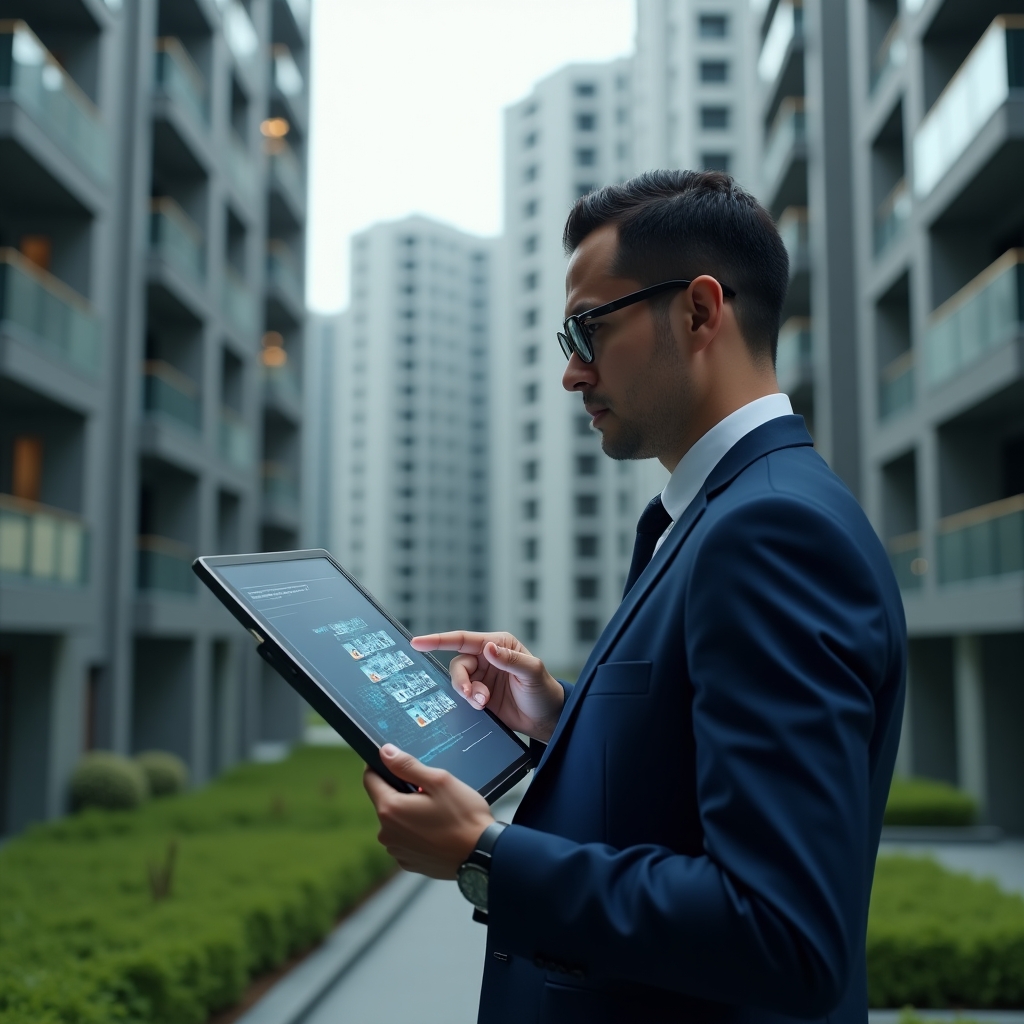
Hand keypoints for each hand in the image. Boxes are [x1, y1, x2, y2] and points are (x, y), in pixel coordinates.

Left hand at [363, 744, 494, 877]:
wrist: (482, 855)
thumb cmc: (463, 817)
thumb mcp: (438, 781)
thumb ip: (407, 766)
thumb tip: (385, 753)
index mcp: (390, 809)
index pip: (370, 780)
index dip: (380, 767)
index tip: (395, 763)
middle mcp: (387, 833)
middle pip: (385, 801)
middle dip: (402, 792)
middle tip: (429, 792)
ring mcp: (397, 850)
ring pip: (396, 821)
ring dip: (409, 813)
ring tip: (437, 813)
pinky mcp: (408, 862)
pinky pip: (405, 839)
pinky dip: (416, 832)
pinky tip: (437, 830)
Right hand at [411, 631, 564, 741]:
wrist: (546, 720)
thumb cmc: (544, 690)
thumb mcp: (532, 672)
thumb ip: (510, 659)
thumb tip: (488, 648)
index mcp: (498, 644)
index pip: (464, 639)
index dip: (439, 640)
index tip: (417, 642)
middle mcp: (487, 659)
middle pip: (459, 664)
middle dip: (462, 681)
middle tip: (475, 697)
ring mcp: (482, 679)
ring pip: (459, 682)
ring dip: (468, 694)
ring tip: (483, 704)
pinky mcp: (479, 697)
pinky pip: (463, 697)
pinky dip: (469, 703)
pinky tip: (481, 708)